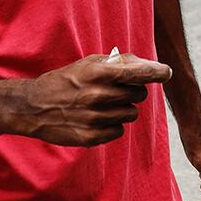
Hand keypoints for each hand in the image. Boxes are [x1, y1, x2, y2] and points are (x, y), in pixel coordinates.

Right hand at [9, 53, 172, 146]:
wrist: (33, 107)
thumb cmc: (65, 81)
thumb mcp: (88, 64)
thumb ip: (117, 63)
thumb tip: (146, 64)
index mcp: (97, 73)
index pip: (136, 72)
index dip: (155, 72)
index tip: (166, 72)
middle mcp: (97, 95)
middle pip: (138, 94)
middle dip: (134, 91)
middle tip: (117, 90)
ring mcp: (94, 118)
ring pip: (131, 114)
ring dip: (123, 109)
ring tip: (103, 105)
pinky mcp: (91, 137)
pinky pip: (118, 131)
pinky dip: (112, 126)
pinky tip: (96, 119)